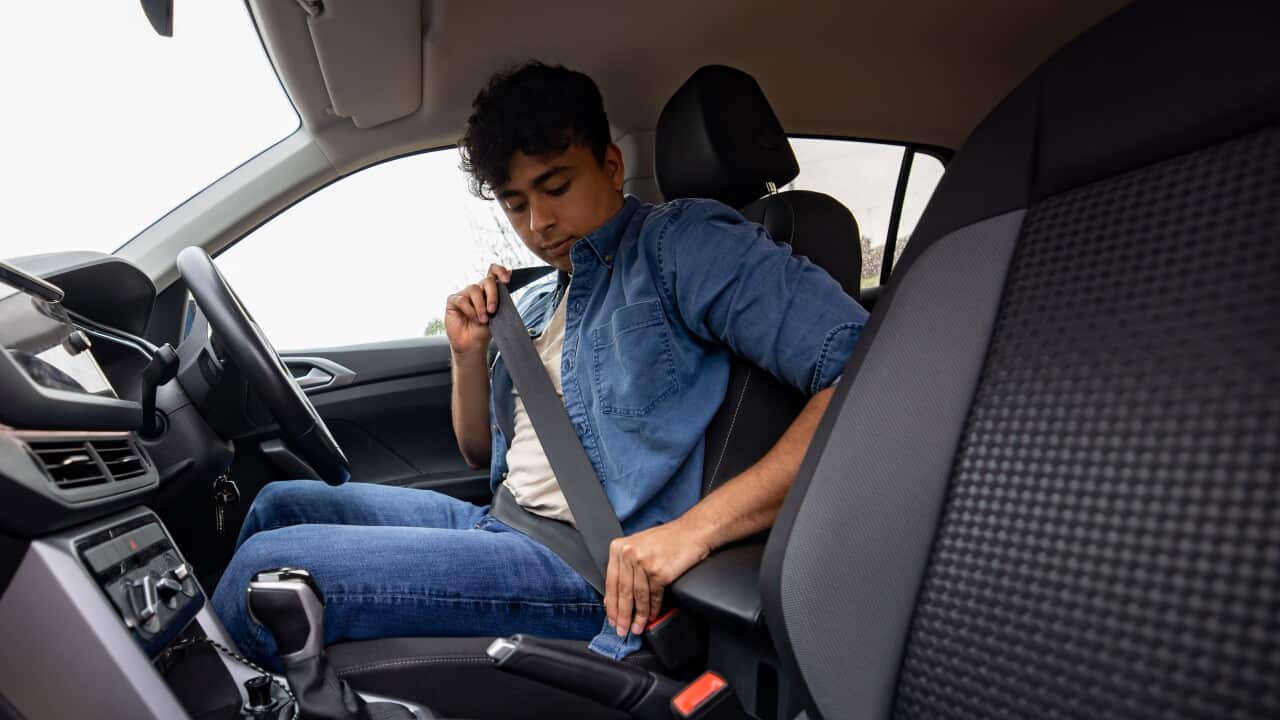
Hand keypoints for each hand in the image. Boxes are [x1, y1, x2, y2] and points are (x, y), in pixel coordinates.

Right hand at [445, 264, 511, 356]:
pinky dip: (469, 310)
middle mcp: (478, 290)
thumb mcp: (497, 316)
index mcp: (489, 291)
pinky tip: (472, 318)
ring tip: (482, 319)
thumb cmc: (484, 331)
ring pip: (474, 289)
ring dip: (480, 306)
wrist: (472, 345)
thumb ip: (501, 301)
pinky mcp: (453, 301)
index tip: (507, 279)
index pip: (494, 272)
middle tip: (492, 310)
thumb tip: (508, 285)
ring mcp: (465, 294)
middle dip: (492, 295)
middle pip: (487, 280)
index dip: (500, 271)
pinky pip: (462, 300)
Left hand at [604, 518, 710, 635]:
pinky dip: (653, 609)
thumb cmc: (669, 539)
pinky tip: (652, 617)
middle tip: (621, 630)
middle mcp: (629, 554)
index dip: (611, 605)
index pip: (611, 582)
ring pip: (638, 597)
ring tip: (637, 628)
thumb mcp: (639, 547)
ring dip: (638, 616)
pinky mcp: (660, 572)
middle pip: (623, 592)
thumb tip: (616, 597)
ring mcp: (644, 563)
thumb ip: (625, 567)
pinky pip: (654, 597)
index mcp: (619, 547)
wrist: (693, 531)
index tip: (612, 619)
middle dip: (622, 615)